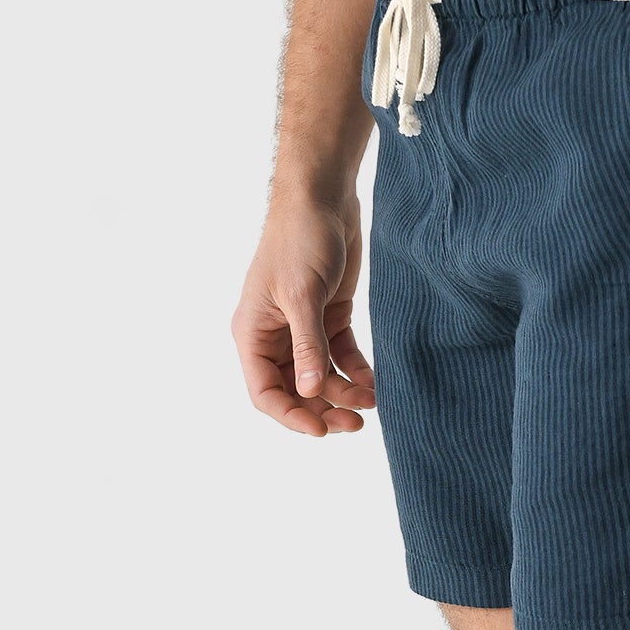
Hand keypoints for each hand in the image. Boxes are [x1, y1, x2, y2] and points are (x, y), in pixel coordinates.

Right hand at [231, 193, 374, 437]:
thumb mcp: (303, 295)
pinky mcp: (330, 317)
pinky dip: (358, 372)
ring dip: (345, 393)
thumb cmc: (300, 239)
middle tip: (356, 425)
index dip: (291, 416)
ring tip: (373, 402)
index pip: (264, 391)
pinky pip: (342, 357)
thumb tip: (308, 392)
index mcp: (253, 333)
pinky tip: (376, 383)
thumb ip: (307, 346)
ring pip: (321, 378)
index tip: (322, 431)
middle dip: (324, 409)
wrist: (323, 198)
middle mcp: (275, 336)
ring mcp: (303, 329)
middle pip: (296, 390)